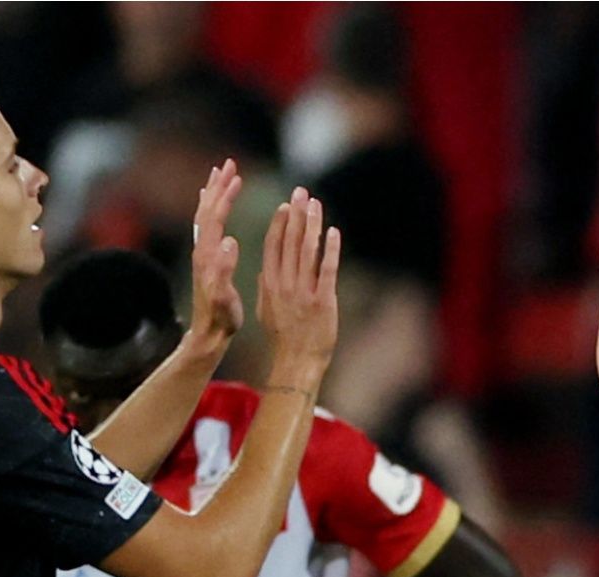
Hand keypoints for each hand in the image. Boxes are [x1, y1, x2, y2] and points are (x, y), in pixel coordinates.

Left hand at [186, 158, 243, 352]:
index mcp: (208, 256)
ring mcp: (202, 254)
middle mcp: (202, 250)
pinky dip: (210, 208)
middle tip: (228, 164)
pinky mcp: (206, 259)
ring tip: (221, 175)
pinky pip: (206, 226)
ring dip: (213, 193)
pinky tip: (212, 203)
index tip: (236, 178)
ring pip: (205, 215)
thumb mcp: (224, 297)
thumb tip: (228, 241)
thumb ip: (224, 270)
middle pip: (207, 210)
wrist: (207, 334)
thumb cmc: (221, 319)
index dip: (225, 197)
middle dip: (218, 186)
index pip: (214, 218)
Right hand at [255, 188, 342, 377]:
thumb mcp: (265, 311)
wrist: (297, 362)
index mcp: (269, 284)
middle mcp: (284, 284)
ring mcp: (304, 291)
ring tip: (316, 204)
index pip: (274, 246)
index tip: (286, 204)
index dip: (280, 223)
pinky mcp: (323, 300)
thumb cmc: (282, 338)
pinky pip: (327, 269)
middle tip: (302, 192)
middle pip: (290, 242)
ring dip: (312, 225)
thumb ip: (265, 288)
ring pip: (308, 251)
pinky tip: (333, 232)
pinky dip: (330, 249)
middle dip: (296, 215)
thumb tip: (265, 271)